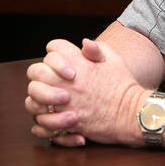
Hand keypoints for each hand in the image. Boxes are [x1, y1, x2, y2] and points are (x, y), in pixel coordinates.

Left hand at [25, 38, 145, 146]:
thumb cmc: (123, 85)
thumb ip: (97, 48)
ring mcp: (66, 102)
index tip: (59, 59)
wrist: (131, 113)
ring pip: (33, 97)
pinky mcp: (66, 122)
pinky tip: (48, 115)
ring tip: (45, 99)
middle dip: (39, 73)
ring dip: (36, 97)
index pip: (54, 47)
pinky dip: (42, 118)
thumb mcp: (113, 59)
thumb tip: (83, 43)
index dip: (55, 52)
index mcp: (79, 62)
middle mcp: (68, 81)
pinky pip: (42, 119)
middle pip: (36, 71)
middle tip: (47, 79)